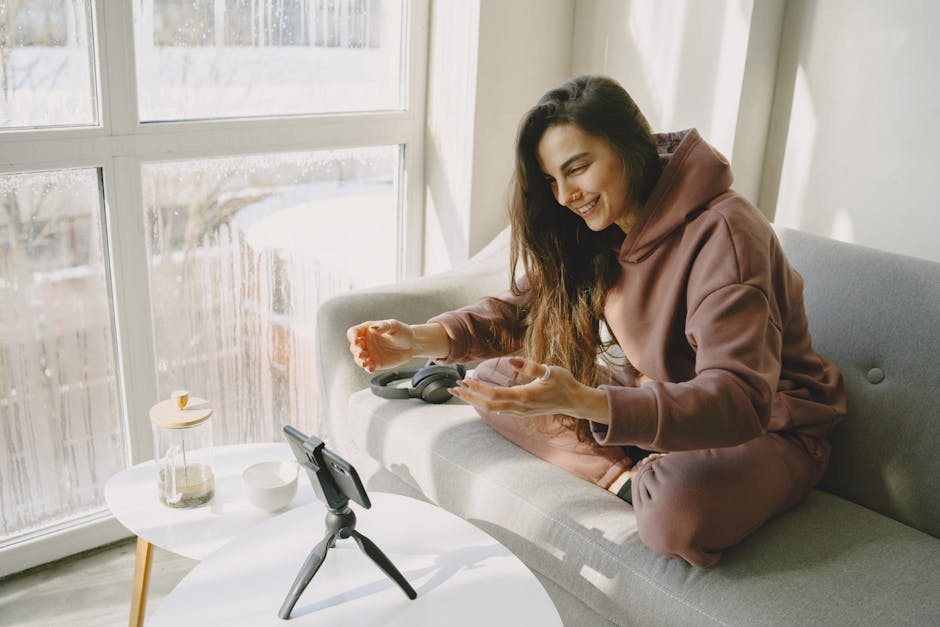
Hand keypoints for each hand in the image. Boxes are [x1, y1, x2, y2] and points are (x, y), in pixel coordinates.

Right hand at [347, 319, 415, 372]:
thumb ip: (383, 326)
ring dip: (360, 361)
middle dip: (356, 350)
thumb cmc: (402, 332)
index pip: (354, 332)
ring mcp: (369, 353)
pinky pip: (367, 366)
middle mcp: (366, 341)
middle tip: (361, 353)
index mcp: (367, 330)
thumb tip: (373, 328)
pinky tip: (371, 368)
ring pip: (358, 358)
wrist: (411, 344)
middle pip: (354, 346)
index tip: (355, 340)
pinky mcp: (374, 362)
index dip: (352, 336)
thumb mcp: (394, 326)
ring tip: (365, 363)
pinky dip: (367, 368)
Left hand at [450, 357, 607, 420]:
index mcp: (525, 397)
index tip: (465, 380)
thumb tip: (511, 360)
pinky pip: (498, 408)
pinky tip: (477, 395)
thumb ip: (531, 366)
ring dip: (474, 399)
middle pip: (488, 405)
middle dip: (469, 396)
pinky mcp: (521, 411)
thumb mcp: (550, 370)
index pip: (495, 394)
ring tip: (460, 390)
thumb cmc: (564, 383)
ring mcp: (519, 411)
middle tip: (453, 387)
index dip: (478, 388)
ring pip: (491, 408)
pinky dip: (484, 401)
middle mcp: (519, 407)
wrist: (574, 402)